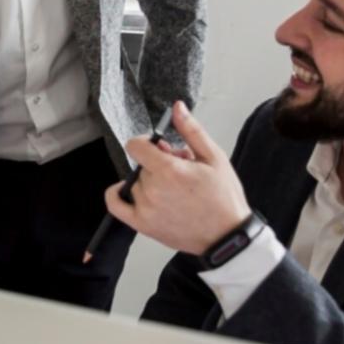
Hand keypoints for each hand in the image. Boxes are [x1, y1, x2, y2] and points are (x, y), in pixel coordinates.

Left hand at [106, 101, 251, 255]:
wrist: (227, 236)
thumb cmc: (224, 198)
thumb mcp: (214, 158)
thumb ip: (191, 131)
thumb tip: (177, 108)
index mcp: (169, 170)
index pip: (136, 145)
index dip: (146, 143)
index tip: (160, 147)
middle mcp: (153, 189)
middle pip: (141, 165)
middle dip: (157, 164)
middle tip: (180, 172)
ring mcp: (145, 208)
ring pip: (135, 183)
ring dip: (148, 182)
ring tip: (173, 189)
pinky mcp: (142, 224)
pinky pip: (116, 205)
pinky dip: (117, 195)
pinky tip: (127, 190)